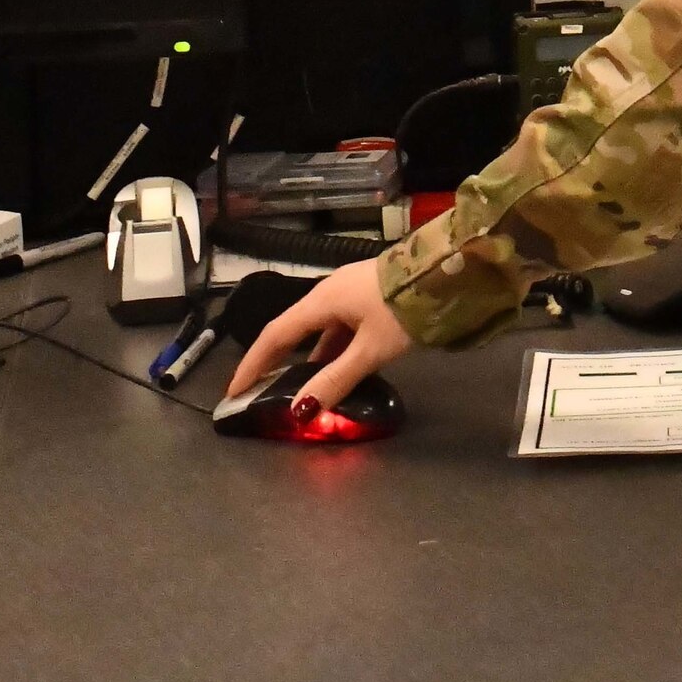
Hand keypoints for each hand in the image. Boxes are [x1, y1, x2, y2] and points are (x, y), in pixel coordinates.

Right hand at [224, 260, 412, 417]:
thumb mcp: (371, 349)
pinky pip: (339, 327)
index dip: (253, 362)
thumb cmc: (404, 309)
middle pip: (293, 330)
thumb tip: (300, 409)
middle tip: (259, 390)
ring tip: (297, 388)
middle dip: (275, 361)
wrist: (447, 271)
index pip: (276, 334)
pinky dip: (332, 349)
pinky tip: (337, 369)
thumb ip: (336, 379)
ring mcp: (351, 292)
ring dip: (307, 357)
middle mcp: (330, 292)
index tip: (234, 390)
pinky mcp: (369, 296)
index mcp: (322, 300)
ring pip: (320, 329)